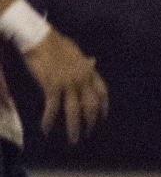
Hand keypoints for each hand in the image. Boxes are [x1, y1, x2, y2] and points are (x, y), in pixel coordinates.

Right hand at [23, 29, 107, 143]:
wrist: (39, 37)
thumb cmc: (55, 43)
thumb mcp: (75, 51)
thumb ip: (84, 61)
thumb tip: (93, 62)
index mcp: (89, 71)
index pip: (102, 92)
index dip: (104, 106)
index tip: (103, 117)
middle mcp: (82, 79)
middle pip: (91, 106)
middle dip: (90, 122)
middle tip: (88, 133)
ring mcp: (68, 84)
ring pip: (75, 111)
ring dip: (75, 128)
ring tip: (74, 139)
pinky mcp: (52, 86)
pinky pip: (53, 108)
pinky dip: (49, 120)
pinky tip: (46, 129)